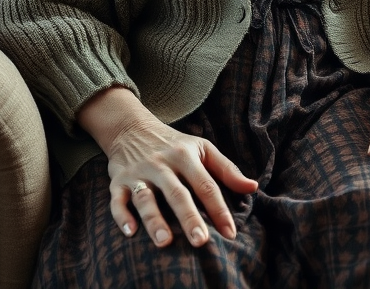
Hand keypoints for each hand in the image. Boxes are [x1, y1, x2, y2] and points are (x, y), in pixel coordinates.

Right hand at [80, 88, 257, 247]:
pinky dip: (122, 216)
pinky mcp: (117, 181)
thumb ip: (227, 169)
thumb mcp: (203, 149)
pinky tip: (130, 232)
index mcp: (186, 156)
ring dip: (155, 220)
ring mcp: (139, 173)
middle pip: (178, 193)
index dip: (219, 209)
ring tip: (165, 242)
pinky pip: (117, 200)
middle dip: (189, 217)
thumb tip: (252, 188)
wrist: (132, 127)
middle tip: (201, 241)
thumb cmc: (174, 144)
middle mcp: (162, 164)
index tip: (230, 233)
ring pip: (146, 198)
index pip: (206, 184)